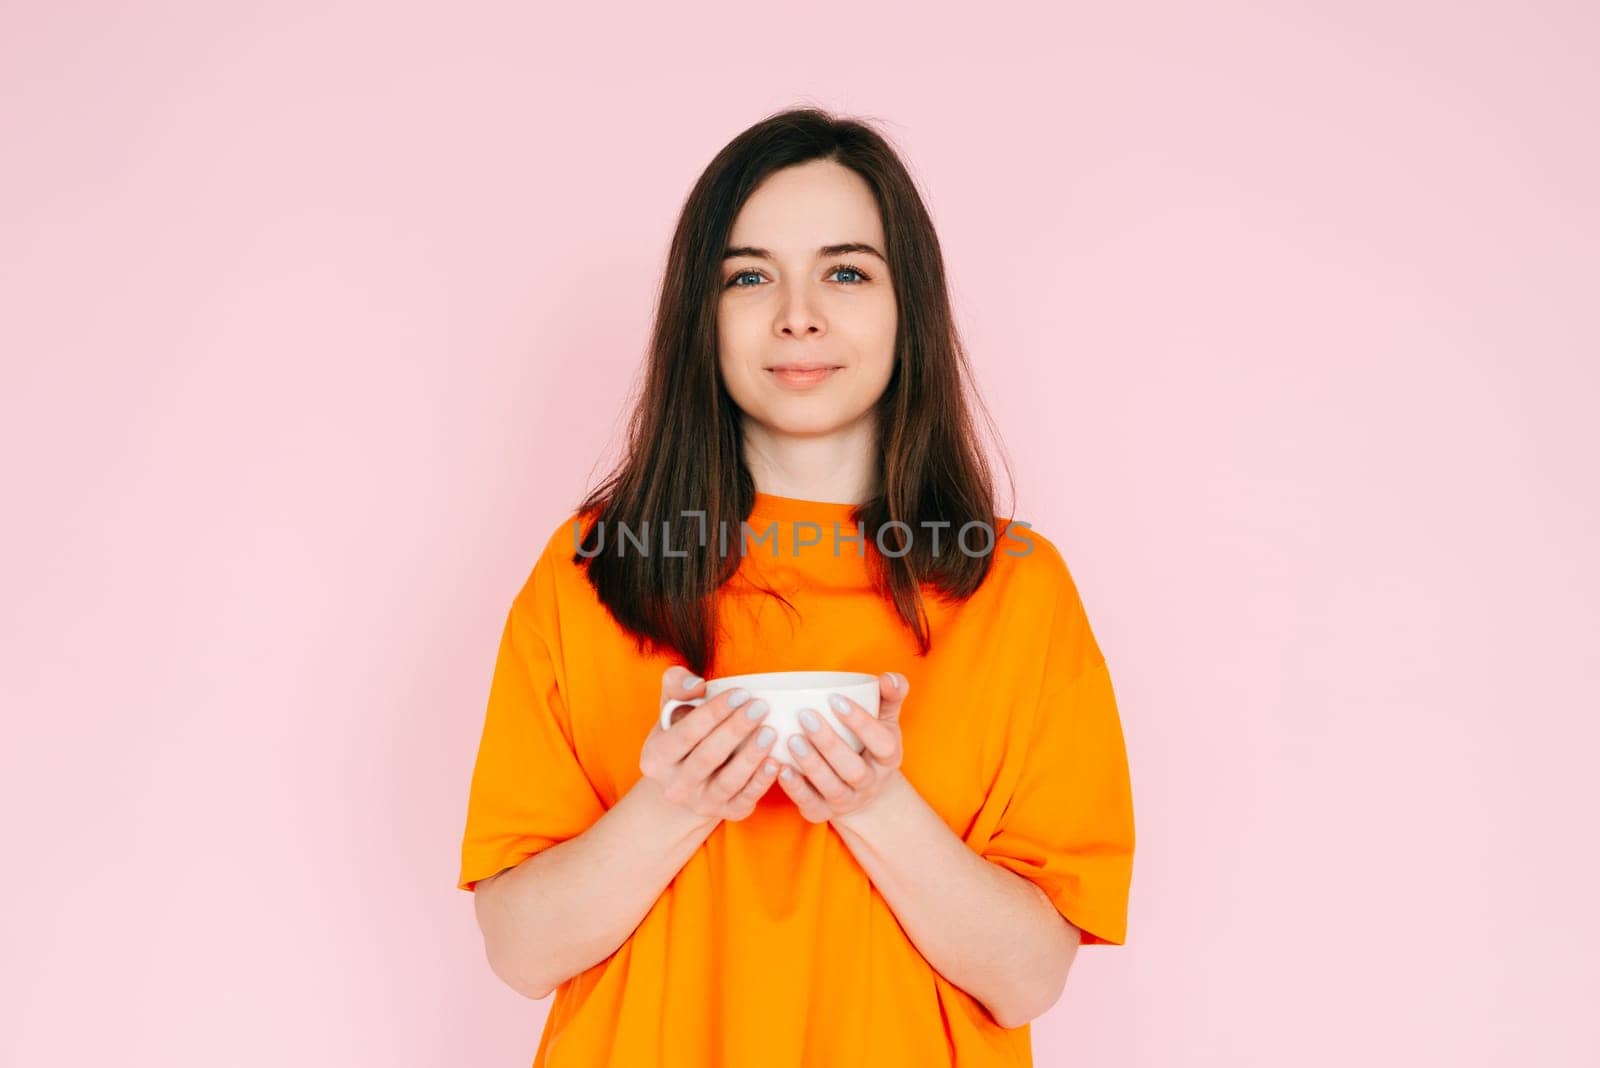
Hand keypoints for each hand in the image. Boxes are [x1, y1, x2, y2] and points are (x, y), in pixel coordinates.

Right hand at [638, 666, 779, 821]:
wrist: (689, 781)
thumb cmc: (684, 733)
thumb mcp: (672, 708)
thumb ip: (677, 685)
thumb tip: (697, 686)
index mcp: (656, 758)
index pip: (686, 733)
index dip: (714, 712)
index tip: (741, 693)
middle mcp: (674, 786)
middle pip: (708, 756)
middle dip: (736, 729)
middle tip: (761, 707)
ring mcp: (700, 803)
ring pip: (728, 781)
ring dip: (751, 756)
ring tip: (771, 731)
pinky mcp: (727, 813)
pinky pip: (746, 799)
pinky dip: (762, 782)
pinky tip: (776, 762)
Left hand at [776, 670, 908, 823]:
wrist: (862, 791)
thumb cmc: (869, 744)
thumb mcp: (885, 721)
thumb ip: (890, 696)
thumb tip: (889, 677)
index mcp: (888, 757)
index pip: (881, 742)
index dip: (860, 721)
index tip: (834, 698)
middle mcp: (870, 783)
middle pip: (854, 769)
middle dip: (829, 743)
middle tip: (805, 716)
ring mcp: (847, 801)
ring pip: (832, 788)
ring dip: (811, 764)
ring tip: (791, 739)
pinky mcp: (822, 812)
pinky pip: (810, 804)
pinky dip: (795, 789)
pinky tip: (780, 768)